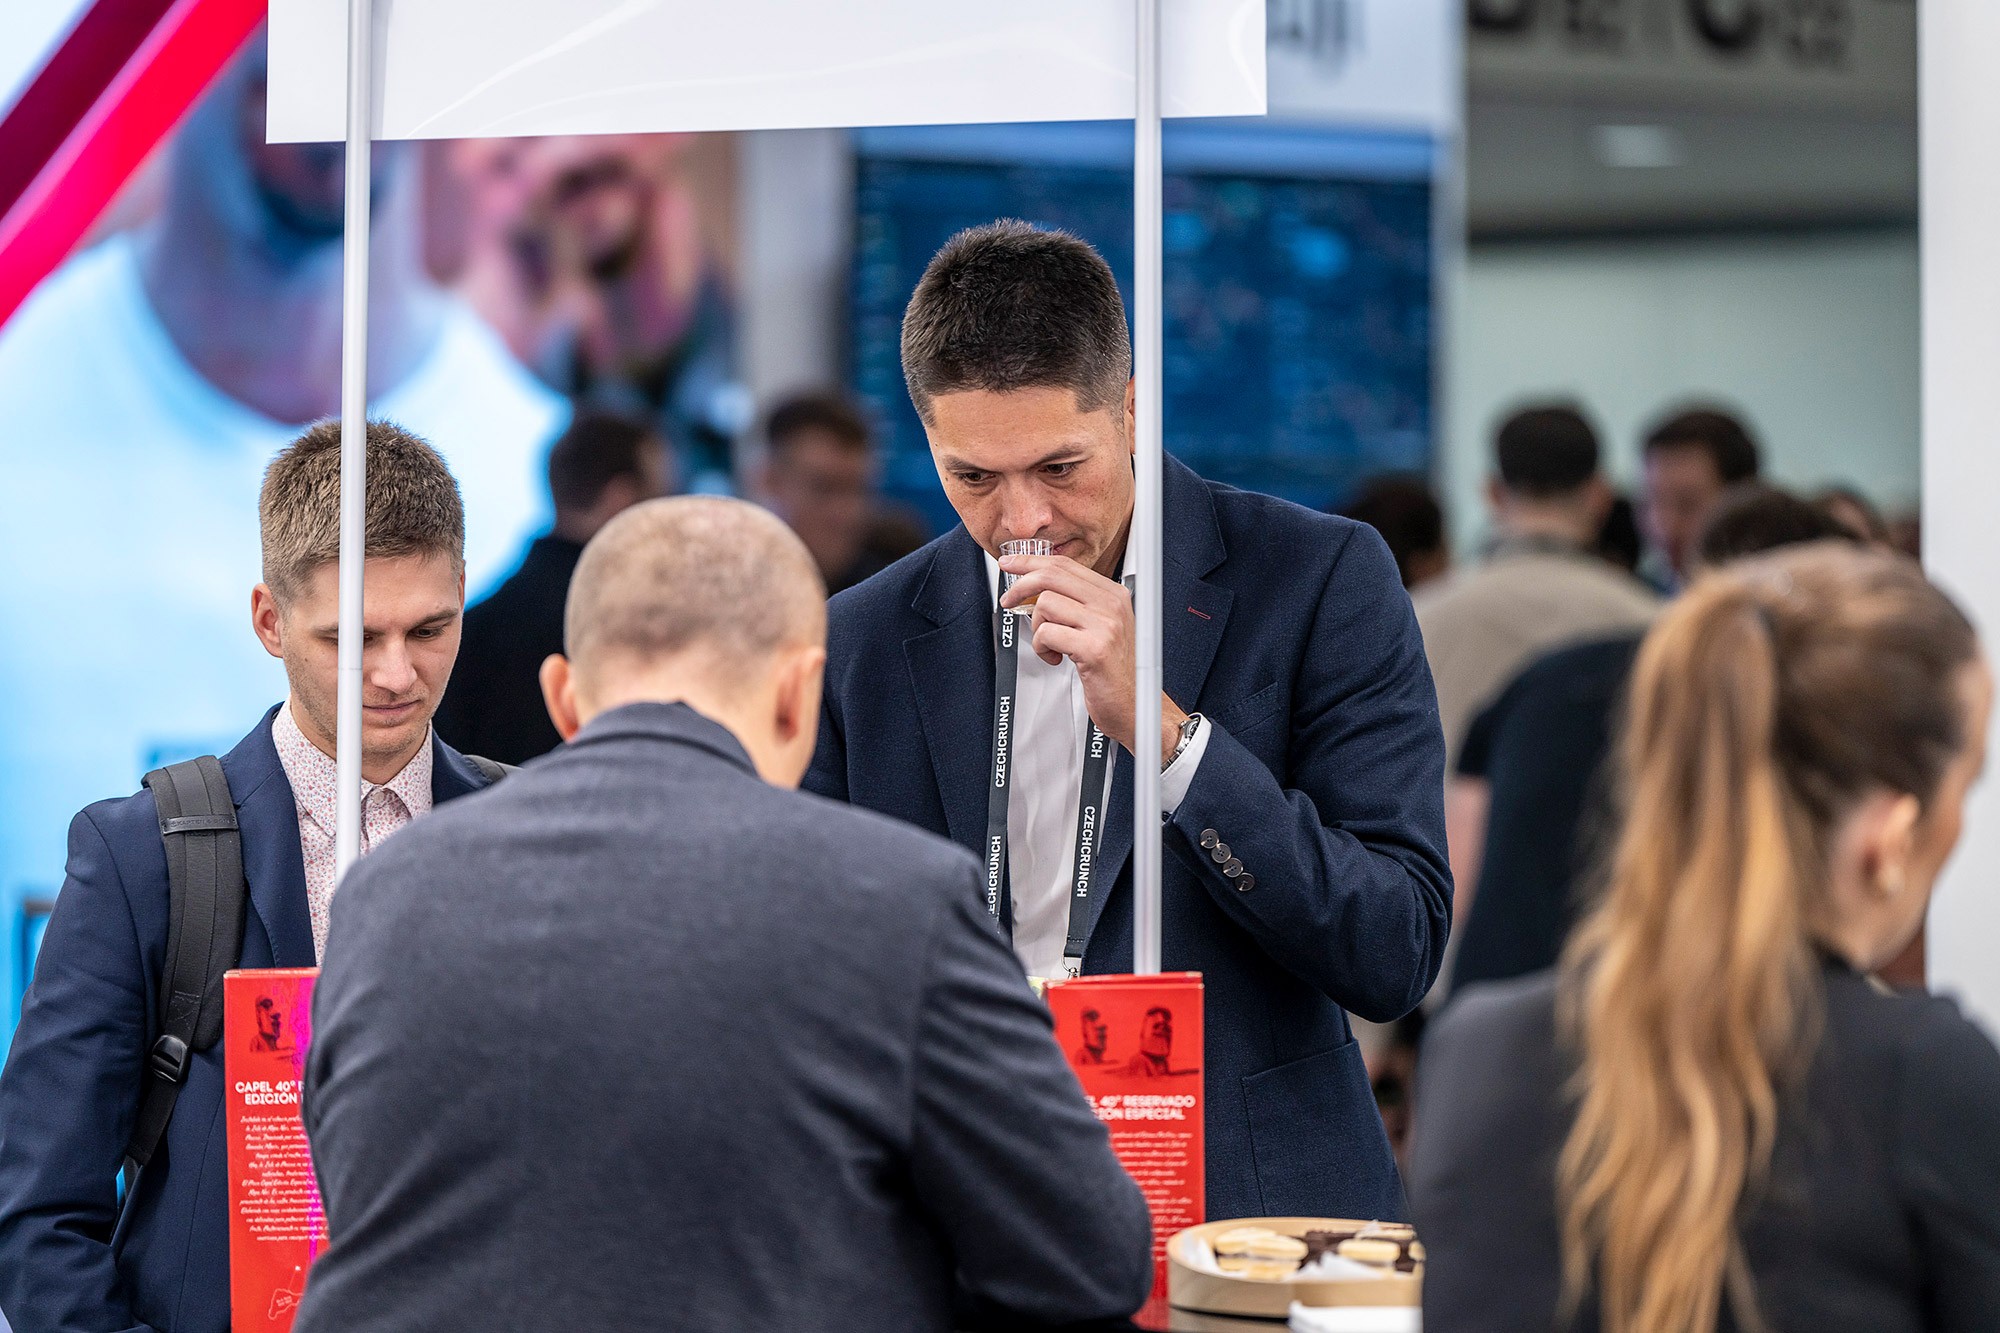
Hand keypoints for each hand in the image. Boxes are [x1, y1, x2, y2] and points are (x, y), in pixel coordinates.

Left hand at [998, 553, 1189, 763]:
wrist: (1133, 705)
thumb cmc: (1113, 670)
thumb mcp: (1100, 627)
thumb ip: (1076, 604)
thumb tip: (1036, 586)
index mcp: (1113, 594)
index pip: (1065, 565)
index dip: (1031, 562)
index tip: (1011, 564)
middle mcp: (1112, 604)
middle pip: (1052, 576)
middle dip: (1020, 586)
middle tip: (1008, 601)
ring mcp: (1105, 625)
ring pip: (1046, 604)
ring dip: (1037, 629)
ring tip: (1050, 645)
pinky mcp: (1094, 648)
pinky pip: (1047, 634)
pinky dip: (1042, 648)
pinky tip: (1056, 658)